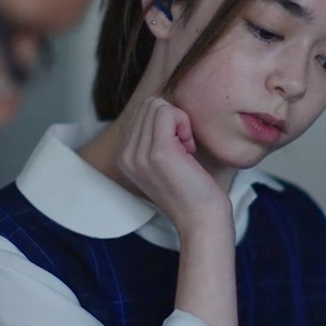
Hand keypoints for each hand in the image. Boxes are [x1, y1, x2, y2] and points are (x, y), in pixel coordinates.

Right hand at [117, 97, 230, 237]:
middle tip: (184, 148)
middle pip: (149, 105)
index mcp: (125, 157)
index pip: (142, 112)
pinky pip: (168, 112)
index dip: (167, 123)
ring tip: (186, 149)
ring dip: (180, 122)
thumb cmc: (191, 191)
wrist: (201, 220)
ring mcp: (140, 154)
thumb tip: (161, 106)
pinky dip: (184, 123)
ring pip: (158, 105)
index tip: (178, 149)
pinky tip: (189, 148)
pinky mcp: (159, 152)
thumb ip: (153, 137)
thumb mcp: (162, 163)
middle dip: (173, 119)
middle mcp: (126, 155)